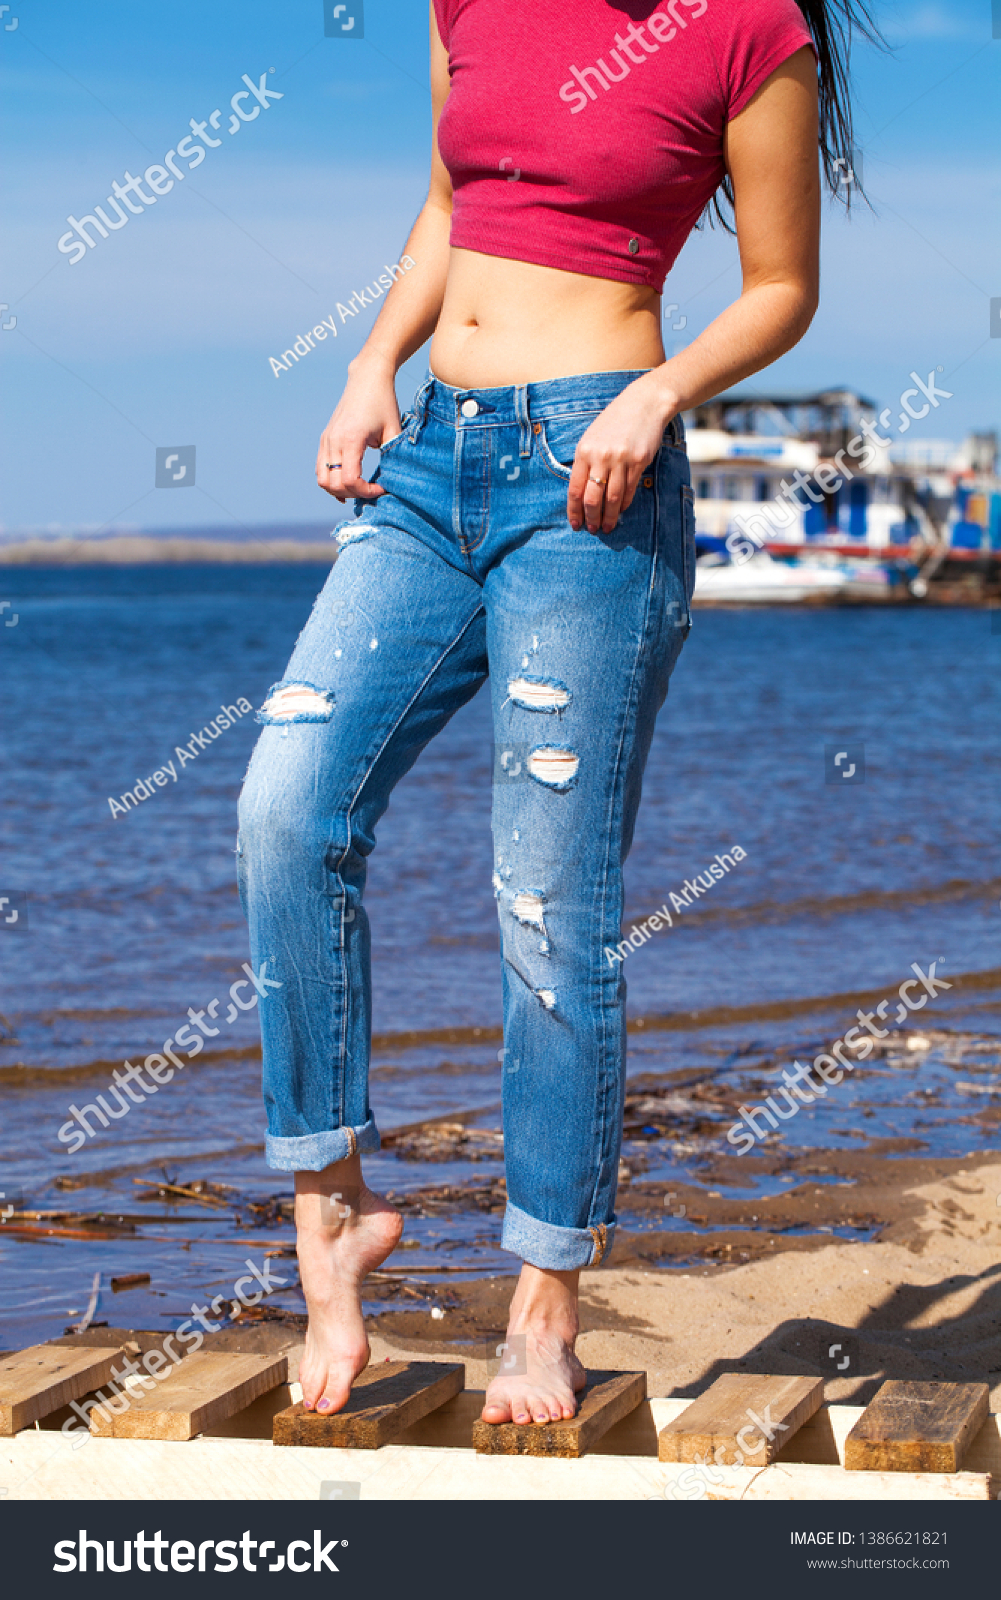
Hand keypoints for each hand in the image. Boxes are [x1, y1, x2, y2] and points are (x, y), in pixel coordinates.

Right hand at [316, 353, 400, 501]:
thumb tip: (392, 480)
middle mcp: (334, 441)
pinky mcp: (325, 439)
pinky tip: (347, 484)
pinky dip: (331, 480)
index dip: (366, 491)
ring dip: (339, 490)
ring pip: (322, 480)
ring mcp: (327, 440)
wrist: (367, 379)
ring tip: (358, 489)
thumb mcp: (394, 431)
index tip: (381, 489)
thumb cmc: (383, 403)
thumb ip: (392, 456)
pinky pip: (320, 469)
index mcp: (351, 439)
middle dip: (354, 493)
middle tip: (371, 490)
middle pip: (334, 484)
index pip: (350, 480)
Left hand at [567, 375, 676, 533]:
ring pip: (612, 498)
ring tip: (608, 527)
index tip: (576, 524)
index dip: (574, 510)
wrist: (644, 403)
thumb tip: (582, 493)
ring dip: (609, 516)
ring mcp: (621, 460)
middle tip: (593, 529)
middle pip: (592, 498)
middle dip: (591, 518)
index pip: (575, 489)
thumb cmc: (615, 422)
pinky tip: (621, 510)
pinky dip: (624, 503)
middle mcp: (601, 457)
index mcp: (584, 451)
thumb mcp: (593, 438)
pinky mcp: (639, 461)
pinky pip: (629, 489)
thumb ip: (586, 462)